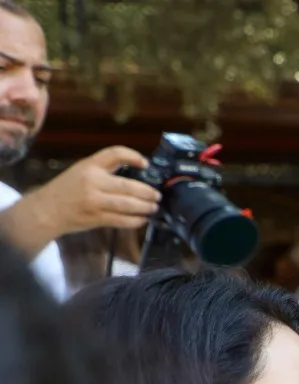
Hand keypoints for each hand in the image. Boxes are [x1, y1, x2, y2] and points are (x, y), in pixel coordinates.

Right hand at [31, 146, 160, 236]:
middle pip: (128, 185)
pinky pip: (122, 220)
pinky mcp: (96, 217)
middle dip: (148, 192)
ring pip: (128, 204)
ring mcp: (94, 201)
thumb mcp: (82, 170)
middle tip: (157, 195)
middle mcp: (92, 181)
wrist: (47, 210)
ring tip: (153, 207)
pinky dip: (136, 220)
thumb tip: (136, 172)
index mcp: (89, 165)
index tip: (145, 164)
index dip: (133, 156)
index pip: (115, 153)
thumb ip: (104, 170)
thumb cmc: (67, 189)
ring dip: (145, 207)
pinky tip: (142, 219)